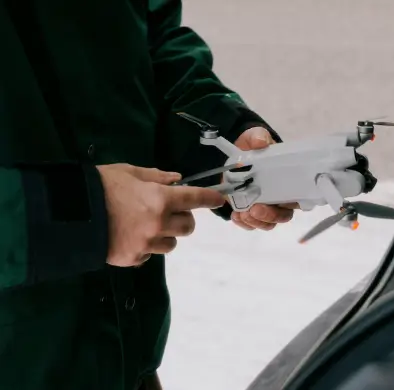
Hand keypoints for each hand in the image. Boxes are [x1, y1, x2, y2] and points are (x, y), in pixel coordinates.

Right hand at [97, 163, 224, 266]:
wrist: (69, 214)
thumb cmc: (99, 187)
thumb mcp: (128, 172)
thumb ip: (156, 177)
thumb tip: (177, 179)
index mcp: (160, 199)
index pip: (194, 199)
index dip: (210, 199)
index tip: (219, 199)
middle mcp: (158, 223)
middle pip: (188, 226)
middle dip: (183, 218)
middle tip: (170, 211)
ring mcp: (146, 244)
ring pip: (171, 243)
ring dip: (166, 234)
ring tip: (146, 225)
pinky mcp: (133, 258)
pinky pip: (150, 255)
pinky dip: (146, 247)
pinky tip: (130, 237)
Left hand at [230, 127, 297, 230]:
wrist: (236, 152)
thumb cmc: (254, 145)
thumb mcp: (257, 137)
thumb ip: (259, 138)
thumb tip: (261, 143)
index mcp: (288, 181)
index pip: (297, 198)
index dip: (292, 204)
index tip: (281, 202)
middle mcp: (280, 197)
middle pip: (283, 216)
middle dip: (270, 216)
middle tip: (256, 209)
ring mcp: (265, 206)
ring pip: (268, 223)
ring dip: (256, 222)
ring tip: (243, 213)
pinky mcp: (249, 210)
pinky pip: (250, 224)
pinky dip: (243, 223)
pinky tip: (236, 216)